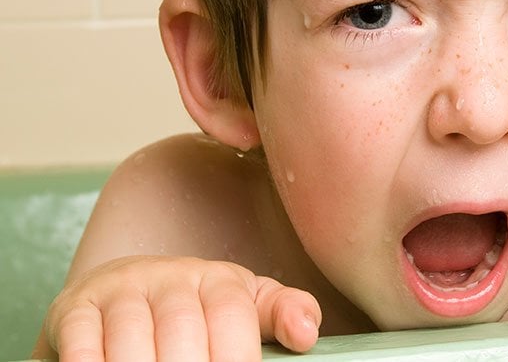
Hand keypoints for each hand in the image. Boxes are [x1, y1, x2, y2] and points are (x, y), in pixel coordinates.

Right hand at [41, 255, 320, 361]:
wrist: (122, 292)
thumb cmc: (198, 311)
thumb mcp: (246, 308)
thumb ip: (281, 314)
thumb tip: (307, 334)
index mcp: (219, 280)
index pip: (232, 316)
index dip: (236, 357)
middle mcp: (170, 278)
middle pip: (182, 334)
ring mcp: (120, 291)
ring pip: (130, 343)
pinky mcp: (74, 308)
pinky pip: (80, 343)